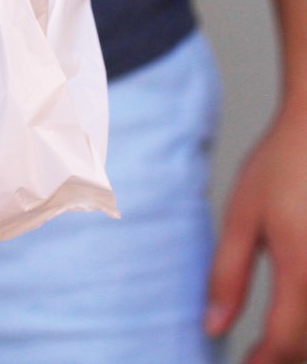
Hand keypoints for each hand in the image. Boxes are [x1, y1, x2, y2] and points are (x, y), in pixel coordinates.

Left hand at [208, 107, 306, 362]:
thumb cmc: (283, 166)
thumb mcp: (243, 215)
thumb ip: (228, 274)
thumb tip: (212, 325)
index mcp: (302, 270)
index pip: (285, 343)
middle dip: (283, 356)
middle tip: (253, 356)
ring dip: (300, 341)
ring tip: (271, 344)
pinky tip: (296, 316)